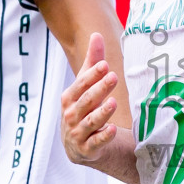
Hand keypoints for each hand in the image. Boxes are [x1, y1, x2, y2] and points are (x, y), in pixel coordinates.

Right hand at [61, 33, 120, 165]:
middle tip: (113, 77)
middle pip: (85, 101)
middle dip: (99, 89)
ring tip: (114, 102)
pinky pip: (95, 142)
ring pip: (90, 122)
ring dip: (101, 113)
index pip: (81, 84)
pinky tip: (112, 130)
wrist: (79, 145)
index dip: (92, 75)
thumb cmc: (84, 108)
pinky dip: (102, 136)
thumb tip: (96, 34)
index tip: (104, 65)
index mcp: (70, 98)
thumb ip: (92, 62)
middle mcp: (71, 115)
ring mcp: (78, 133)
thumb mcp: (87, 86)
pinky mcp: (87, 149)